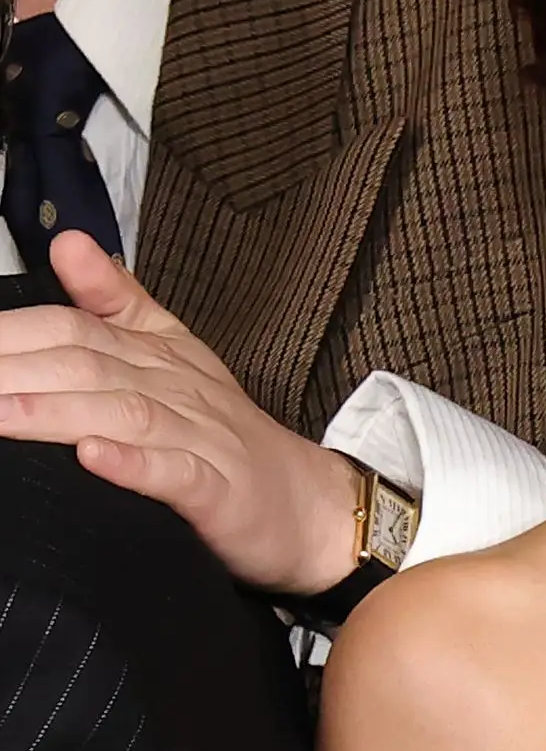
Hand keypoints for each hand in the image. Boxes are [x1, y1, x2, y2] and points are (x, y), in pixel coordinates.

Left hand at [0, 234, 359, 590]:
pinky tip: (94, 458)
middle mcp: (175, 387)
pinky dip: (134, 464)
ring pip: (122, 414)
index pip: (73, 327)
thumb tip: (66, 242)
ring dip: (55, 414)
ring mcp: (200, 438)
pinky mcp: (220, 491)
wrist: (309, 508)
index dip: (12, 332)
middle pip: (86, 366)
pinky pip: (176, 473)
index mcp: (157, 354)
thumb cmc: (229, 443)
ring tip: (0, 416)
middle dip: (14, 372)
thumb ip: (117, 303)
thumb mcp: (174, 358)